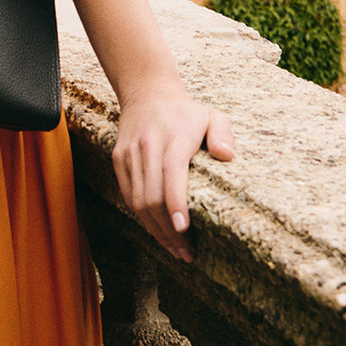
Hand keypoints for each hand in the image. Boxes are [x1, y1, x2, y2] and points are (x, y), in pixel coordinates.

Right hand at [111, 86, 233, 262]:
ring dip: (156, 230)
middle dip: (169, 230)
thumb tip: (226, 155)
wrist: (146, 92)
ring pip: (137, 200)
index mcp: (173, 138)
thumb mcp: (211, 114)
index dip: (175, 204)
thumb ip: (223, 133)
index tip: (185, 230)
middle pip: (152, 196)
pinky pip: (128, 195)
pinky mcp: (118, 158)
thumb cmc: (185, 111)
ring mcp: (129, 153)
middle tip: (187, 254)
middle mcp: (148, 146)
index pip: (171, 174)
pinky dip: (142, 217)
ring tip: (176, 250)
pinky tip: (158, 231)